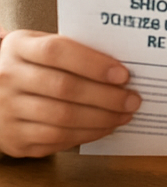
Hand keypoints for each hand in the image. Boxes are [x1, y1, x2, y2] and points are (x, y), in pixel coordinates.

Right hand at [0, 29, 140, 157]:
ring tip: (124, 115)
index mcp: (18, 47)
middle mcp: (7, 79)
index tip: (124, 74)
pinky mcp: (14, 140)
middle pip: (64, 88)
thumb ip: (75, 50)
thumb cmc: (32, 64)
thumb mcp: (42, 46)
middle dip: (106, 96)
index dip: (94, 63)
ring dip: (101, 119)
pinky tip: (105, 127)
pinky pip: (55, 140)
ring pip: (61, 118)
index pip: (57, 52)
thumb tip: (122, 67)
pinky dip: (86, 135)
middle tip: (133, 99)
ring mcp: (6, 112)